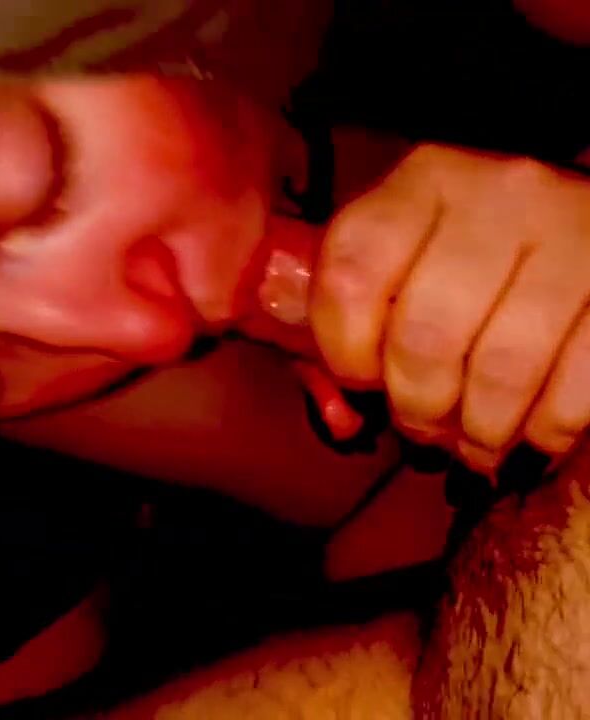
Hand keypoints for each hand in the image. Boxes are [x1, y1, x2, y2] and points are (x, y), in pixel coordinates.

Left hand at [310, 144, 589, 470]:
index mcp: (423, 182)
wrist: (586, 227)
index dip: (346, 351)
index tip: (362, 379)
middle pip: (428, 333)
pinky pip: (580, 382)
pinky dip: (548, 429)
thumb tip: (310, 362)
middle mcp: (498, 193)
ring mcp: (573, 231)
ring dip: (483, 429)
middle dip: (418, 405)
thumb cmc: (473, 254)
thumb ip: (345, 306)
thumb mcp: (405, 254)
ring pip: (504, 366)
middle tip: (424, 427)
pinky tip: (533, 437)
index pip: (353, 277)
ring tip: (477, 443)